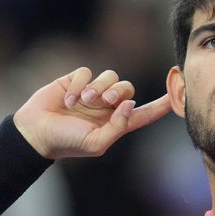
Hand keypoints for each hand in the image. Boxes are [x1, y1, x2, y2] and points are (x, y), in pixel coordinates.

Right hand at [13, 67, 171, 158]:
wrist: (36, 132)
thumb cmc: (67, 142)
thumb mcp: (96, 143)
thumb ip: (118, 127)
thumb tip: (131, 105)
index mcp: (116, 123)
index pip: (145, 113)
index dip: (161, 105)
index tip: (178, 95)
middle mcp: (107, 106)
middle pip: (127, 88)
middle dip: (118, 92)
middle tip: (105, 101)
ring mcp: (92, 92)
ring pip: (110, 77)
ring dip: (99, 88)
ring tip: (83, 101)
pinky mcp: (76, 80)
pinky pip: (87, 72)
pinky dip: (79, 84)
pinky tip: (68, 99)